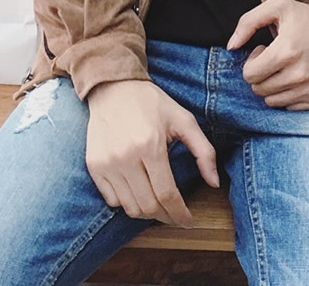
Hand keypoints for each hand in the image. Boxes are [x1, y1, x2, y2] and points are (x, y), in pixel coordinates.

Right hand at [85, 79, 219, 226]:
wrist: (114, 88)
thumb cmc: (152, 103)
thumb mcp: (184, 119)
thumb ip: (203, 151)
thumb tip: (215, 182)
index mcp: (150, 146)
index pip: (166, 195)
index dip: (180, 214)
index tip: (188, 221)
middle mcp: (125, 158)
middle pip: (147, 206)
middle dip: (166, 217)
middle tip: (176, 216)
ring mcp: (107, 163)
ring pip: (129, 207)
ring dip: (147, 212)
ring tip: (159, 205)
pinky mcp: (94, 166)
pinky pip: (111, 200)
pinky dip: (127, 203)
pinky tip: (138, 192)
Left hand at [226, 0, 308, 110]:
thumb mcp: (277, 6)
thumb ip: (247, 22)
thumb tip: (231, 46)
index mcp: (285, 52)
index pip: (249, 75)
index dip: (252, 62)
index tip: (264, 50)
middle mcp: (299, 75)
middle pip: (259, 90)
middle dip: (261, 74)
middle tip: (274, 59)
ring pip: (273, 101)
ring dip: (274, 86)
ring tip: (286, 68)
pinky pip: (292, 108)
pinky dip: (290, 95)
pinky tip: (298, 78)